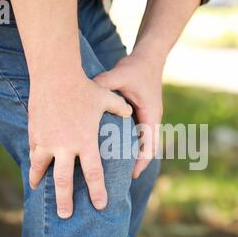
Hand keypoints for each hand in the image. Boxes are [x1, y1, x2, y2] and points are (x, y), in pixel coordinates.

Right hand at [28, 72, 132, 218]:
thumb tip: (129, 111)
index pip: (93, 173)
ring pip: (42, 169)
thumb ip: (119, 108)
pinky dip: (33, 163)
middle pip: (63, 180)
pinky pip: (33, 153)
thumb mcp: (106, 98)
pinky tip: (32, 171)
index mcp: (86, 141)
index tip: (100, 205)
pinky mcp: (35, 133)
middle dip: (64, 200)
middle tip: (66, 216)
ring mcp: (47, 140)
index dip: (97, 191)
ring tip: (39, 194)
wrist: (55, 74)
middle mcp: (65, 146)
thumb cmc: (83, 87)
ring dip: (41, 183)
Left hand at [94, 54, 163, 177]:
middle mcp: (151, 119)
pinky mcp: (140, 114)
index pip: (150, 145)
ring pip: (142, 143)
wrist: (149, 57)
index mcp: (151, 115)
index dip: (141, 162)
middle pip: (147, 149)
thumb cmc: (137, 68)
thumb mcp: (121, 75)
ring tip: (117, 170)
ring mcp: (147, 117)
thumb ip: (104, 85)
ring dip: (132, 156)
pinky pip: (136, 134)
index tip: (132, 176)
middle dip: (136, 164)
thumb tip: (85, 93)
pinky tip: (114, 150)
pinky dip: (128, 144)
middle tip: (121, 179)